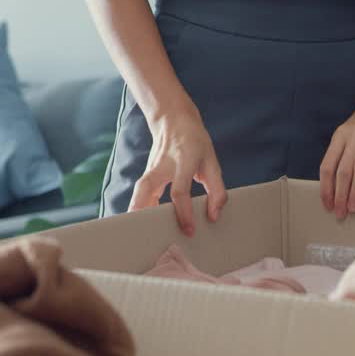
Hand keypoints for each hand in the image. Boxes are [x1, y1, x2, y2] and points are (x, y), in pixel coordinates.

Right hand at [129, 108, 226, 235]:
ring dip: (137, 212)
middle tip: (146, 234)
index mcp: (184, 160)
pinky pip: (140, 194)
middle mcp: (163, 164)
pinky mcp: (147, 174)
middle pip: (146, 188)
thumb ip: (217, 190)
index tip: (189, 230)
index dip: (184, 212)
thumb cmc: (196, 143)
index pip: (180, 190)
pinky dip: (139, 209)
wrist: (173, 119)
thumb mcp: (212, 162)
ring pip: (139, 191)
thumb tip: (213, 217)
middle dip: (144, 210)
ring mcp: (151, 168)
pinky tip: (143, 225)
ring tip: (139, 235)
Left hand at [320, 89, 354, 218]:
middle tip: (339, 213)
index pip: (327, 166)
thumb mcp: (349, 131)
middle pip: (342, 171)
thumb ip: (342, 152)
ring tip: (353, 208)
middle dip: (339, 195)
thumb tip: (335, 182)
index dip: (325, 188)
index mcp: (340, 137)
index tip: (326, 204)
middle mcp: (353, 138)